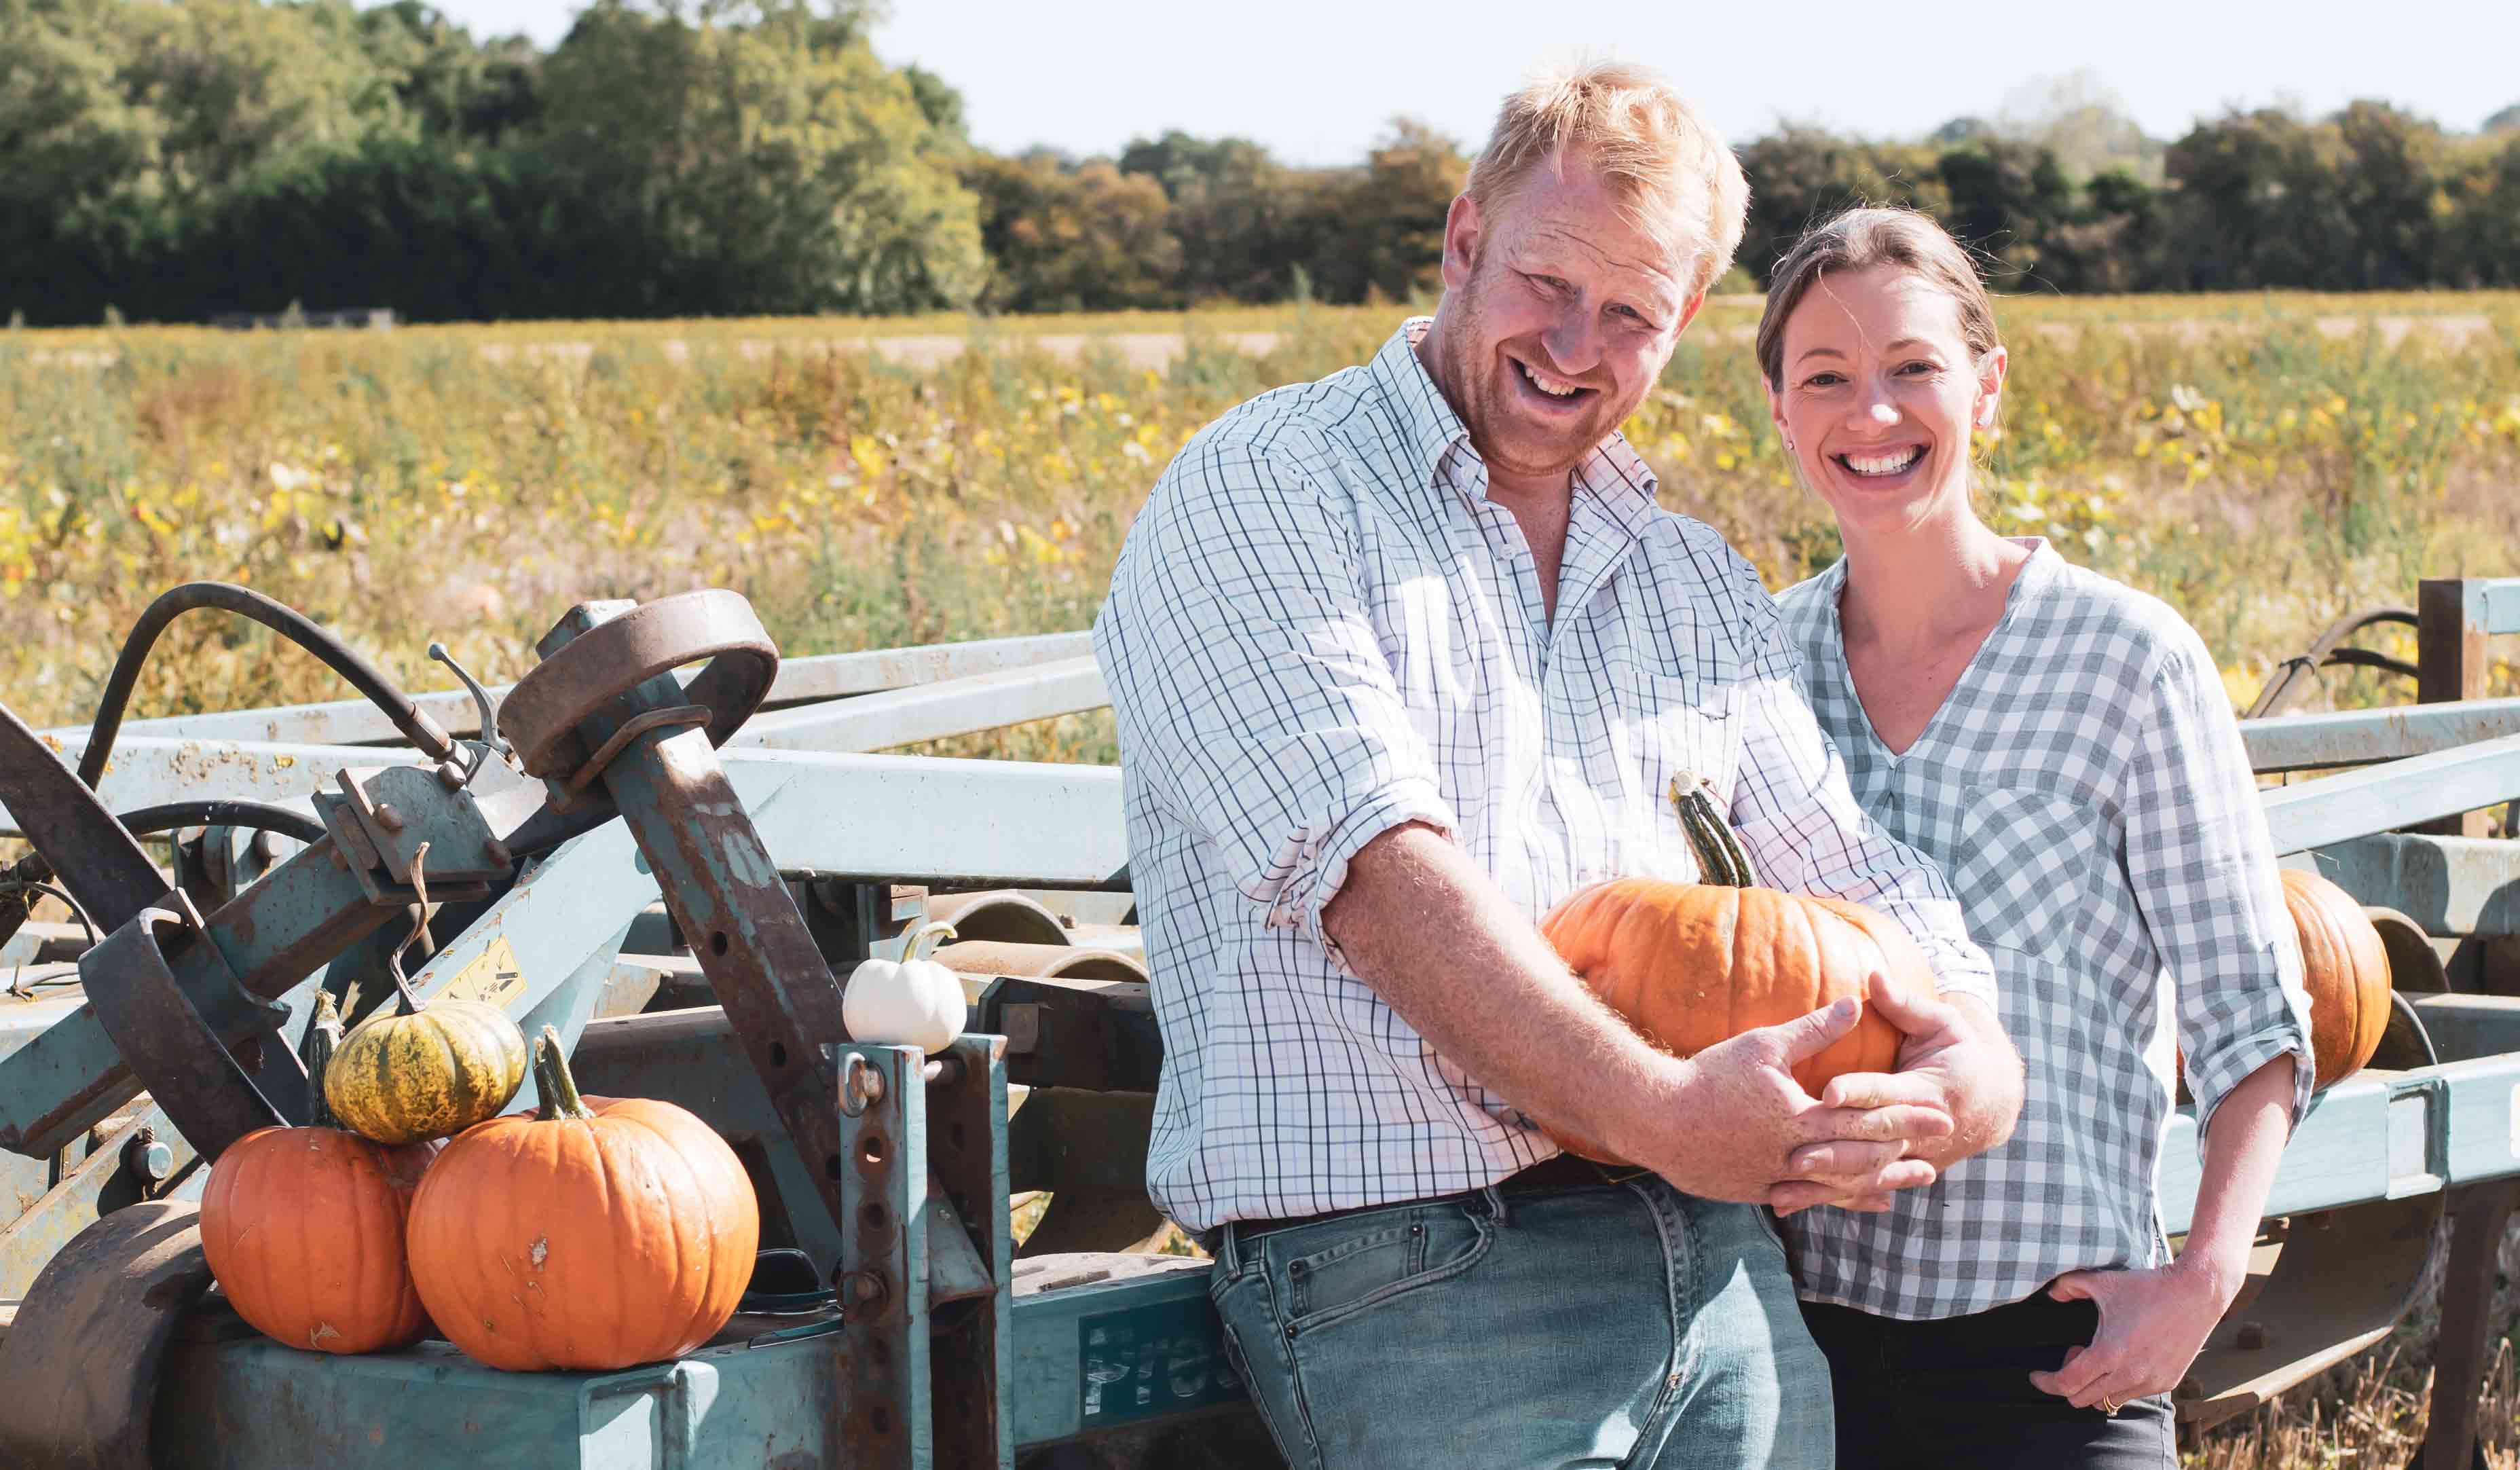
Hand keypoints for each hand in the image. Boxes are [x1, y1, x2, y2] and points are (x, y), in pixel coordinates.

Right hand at [1638, 995, 1954, 1205]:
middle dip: (1902, 1157)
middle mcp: (1795, 1155)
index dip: (1907, 1116)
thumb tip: (1856, 1005)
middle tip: (1938, 1157)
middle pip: (1861, 1159)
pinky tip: (1862, 1200)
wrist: (1657, 1119)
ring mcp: (1777, 1178)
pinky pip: (1809, 1199)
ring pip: (1840, 1187)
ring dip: (1879, 1185)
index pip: (1867, 1117)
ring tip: (1910, 1184)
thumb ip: (1813, 1031)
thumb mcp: (1763, 1045)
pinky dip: (1840, 1199)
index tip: (1942, 1115)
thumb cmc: (1708, 1075)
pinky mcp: (1758, 1190)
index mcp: (1801, 1117)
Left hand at [1770, 981, 2020, 1214]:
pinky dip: (1825, 1198)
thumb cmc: (1961, 1051)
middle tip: (1795, 1156)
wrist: (1993, 1100)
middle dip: (1834, 1152)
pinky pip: (1858, 1189)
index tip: (1826, 1092)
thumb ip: (1906, 1004)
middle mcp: (1919, 1133)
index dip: (1858, 1092)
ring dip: (1823, 1187)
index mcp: (1929, 1093)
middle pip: (1871, 1144)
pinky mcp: (1896, 1170)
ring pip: (1862, 1177)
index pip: (1887, 1093)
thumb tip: (1874, 976)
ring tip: (1780, 1192)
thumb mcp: (1944, 1024)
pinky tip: (1788, 1206)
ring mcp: (1909, 1158)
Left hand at [2027, 1261, 2228, 1410]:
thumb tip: (2051, 1295)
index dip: (2046, 1382)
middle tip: (2074, 1354)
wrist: (2196, 1293)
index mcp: (2109, 1353)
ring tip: (2099, 1355)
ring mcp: (2150, 1382)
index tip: (2036, 1376)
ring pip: (2107, 1402)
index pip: (2067, 1384)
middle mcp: (2129, 1375)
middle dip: (2068, 1382)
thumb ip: (2068, 1286)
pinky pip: (2131, 1395)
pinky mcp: (2167, 1383)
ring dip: (2094, 1385)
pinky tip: (2121, 1359)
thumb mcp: (2103, 1282)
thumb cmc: (2147, 1286)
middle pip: (2082, 1399)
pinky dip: (2117, 1384)